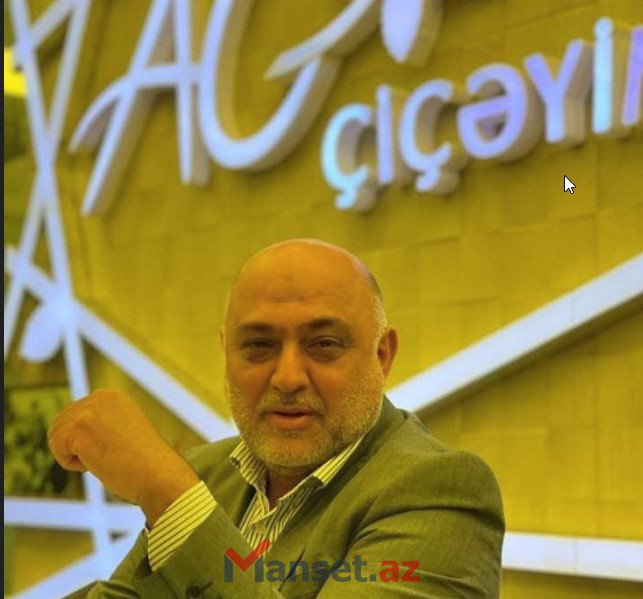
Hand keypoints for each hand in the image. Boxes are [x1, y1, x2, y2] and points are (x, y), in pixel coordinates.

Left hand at [48, 389, 199, 525]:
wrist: (158, 473)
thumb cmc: (143, 462)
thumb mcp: (121, 431)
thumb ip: (100, 424)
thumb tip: (75, 434)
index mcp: (112, 396)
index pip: (74, 416)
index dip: (88, 441)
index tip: (114, 447)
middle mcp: (100, 396)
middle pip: (60, 424)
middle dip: (78, 446)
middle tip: (109, 454)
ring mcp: (89, 410)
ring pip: (56, 436)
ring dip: (75, 455)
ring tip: (105, 457)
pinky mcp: (80, 427)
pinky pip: (57, 449)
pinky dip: (72, 463)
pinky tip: (97, 462)